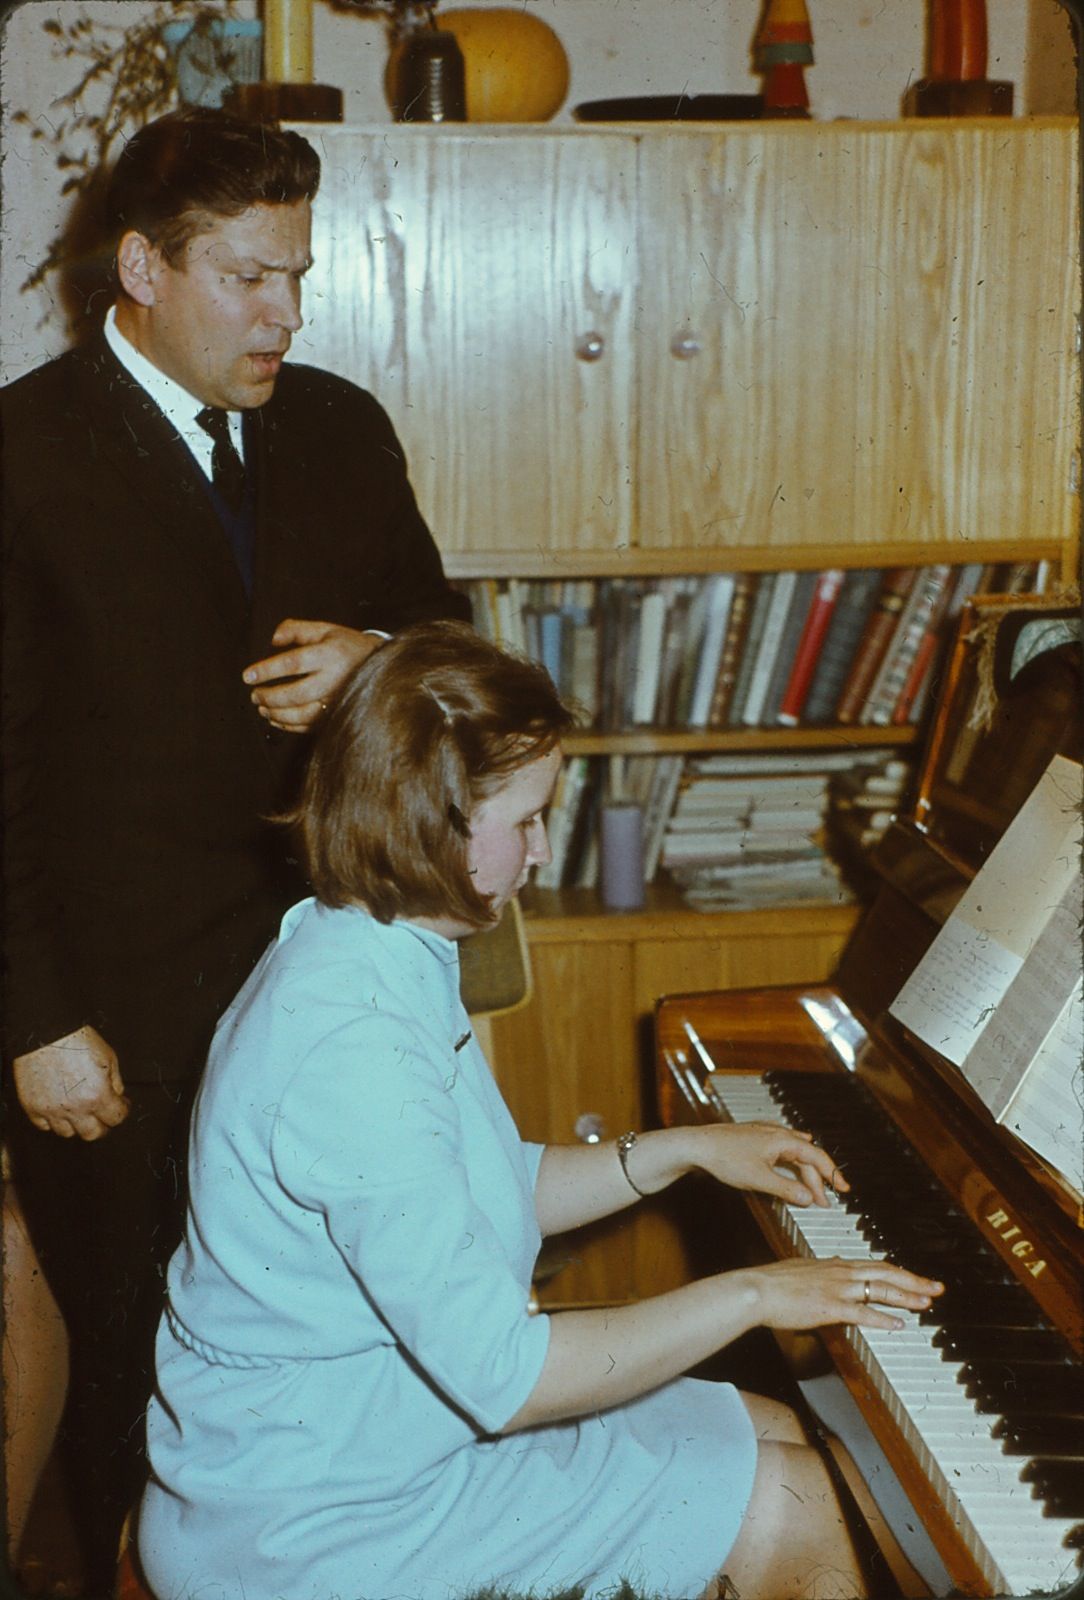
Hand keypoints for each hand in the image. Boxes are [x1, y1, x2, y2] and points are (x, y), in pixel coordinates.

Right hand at [14, 1026, 128, 1140]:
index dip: (121, 1110)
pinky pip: (43, 1125)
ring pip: (67, 1133)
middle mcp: (75, 1108)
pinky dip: (51, 1120)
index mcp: (97, 1096)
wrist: (46, 1032)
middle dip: (101, 1125)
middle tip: (101, 1114)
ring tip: (78, 1109)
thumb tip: (117, 1095)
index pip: (116, 1118)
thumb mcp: (108, 1056)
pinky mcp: (32, 1107)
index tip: (120, 1105)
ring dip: (75, 1124)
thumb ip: (115, 1081)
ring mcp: (52, 1110)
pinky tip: (58, 1107)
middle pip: (93, 1134)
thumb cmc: (77, 1040)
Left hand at [242, 620, 385, 732]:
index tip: (248, 675)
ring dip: (277, 714)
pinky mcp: (337, 716)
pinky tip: (276, 719)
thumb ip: (296, 630)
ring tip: (262, 707)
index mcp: (330, 654)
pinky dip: (289, 725)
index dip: (268, 670)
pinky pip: (310, 726)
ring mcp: (337, 701)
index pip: (294, 663)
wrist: (379, 665)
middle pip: (296, 694)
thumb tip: (273, 640)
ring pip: (302, 715)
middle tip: (254, 694)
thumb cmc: (346, 645)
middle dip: (269, 697)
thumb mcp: (325, 629)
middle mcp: (335, 680)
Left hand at [692, 1120, 848, 1207]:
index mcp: (783, 1140)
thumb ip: (786, 1189)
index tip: (844, 1189)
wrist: (697, 1145)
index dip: (832, 1174)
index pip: (816, 1157)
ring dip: (804, 1171)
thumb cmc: (725, 1158)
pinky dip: (792, 1159)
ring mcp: (766, 1133)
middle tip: (823, 1201)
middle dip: (817, 1180)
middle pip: (806, 1157)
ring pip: (794, 1151)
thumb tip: (808, 1198)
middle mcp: (777, 1133)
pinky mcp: (755, 1137)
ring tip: (813, 1186)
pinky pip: (782, 1147)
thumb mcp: (759, 1179)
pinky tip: (792, 1158)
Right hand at [738, 1255, 943, 1333]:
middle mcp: (841, 1272)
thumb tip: (834, 1263)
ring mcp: (837, 1289)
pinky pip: (863, 1313)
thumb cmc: (774, 1281)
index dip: (900, 1271)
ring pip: (881, 1289)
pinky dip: (883, 1319)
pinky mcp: (831, 1307)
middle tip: (937, 1287)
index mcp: (835, 1264)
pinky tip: (898, 1325)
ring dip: (907, 1296)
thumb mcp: (803, 1267)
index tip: (917, 1277)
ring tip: (926, 1303)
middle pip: (886, 1273)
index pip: (876, 1264)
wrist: (757, 1289)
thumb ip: (823, 1268)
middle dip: (914, 1281)